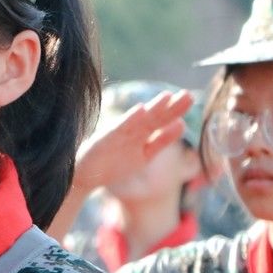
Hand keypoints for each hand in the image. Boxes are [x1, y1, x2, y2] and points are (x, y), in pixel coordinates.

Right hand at [74, 89, 192, 192]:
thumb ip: (160, 141)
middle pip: (154, 118)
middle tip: (188, 95)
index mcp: (141, 136)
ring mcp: (118, 134)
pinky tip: (141, 110)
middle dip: (171, 107)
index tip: (190, 99)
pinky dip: (130, 119)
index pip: (161, 122)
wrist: (82, 177)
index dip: (175, 111)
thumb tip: (182, 125)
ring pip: (140, 120)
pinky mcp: (105, 139)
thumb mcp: (143, 155)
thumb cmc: (111, 165)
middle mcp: (132, 132)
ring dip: (153, 109)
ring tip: (168, 97)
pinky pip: (119, 128)